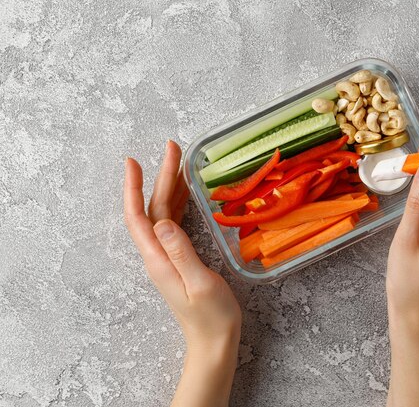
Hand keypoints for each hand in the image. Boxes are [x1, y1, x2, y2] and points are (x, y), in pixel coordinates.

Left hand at [124, 141, 240, 406]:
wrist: (213, 341)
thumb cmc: (211, 317)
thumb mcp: (199, 284)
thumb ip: (182, 252)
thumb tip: (163, 222)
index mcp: (158, 258)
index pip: (138, 216)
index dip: (133, 187)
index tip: (133, 161)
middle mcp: (158, 254)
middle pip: (153, 208)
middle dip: (161, 176)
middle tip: (173, 148)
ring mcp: (168, 256)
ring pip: (164, 213)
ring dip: (170, 186)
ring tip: (181, 162)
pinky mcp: (180, 259)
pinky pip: (175, 223)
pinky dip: (180, 203)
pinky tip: (188, 193)